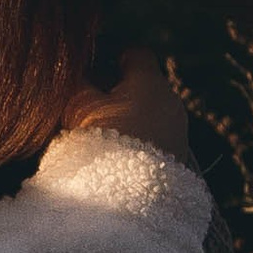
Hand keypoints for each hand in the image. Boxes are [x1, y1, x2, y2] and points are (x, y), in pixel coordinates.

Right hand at [62, 46, 189, 157]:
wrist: (128, 200)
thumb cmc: (102, 144)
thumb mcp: (79, 107)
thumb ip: (78, 83)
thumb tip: (75, 71)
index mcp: (150, 82)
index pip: (134, 53)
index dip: (110, 54)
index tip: (89, 65)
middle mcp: (171, 102)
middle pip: (142, 85)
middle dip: (115, 90)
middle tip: (85, 101)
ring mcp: (177, 133)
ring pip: (148, 114)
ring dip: (125, 117)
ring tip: (96, 133)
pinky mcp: (175, 161)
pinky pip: (153, 139)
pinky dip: (135, 140)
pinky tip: (113, 155)